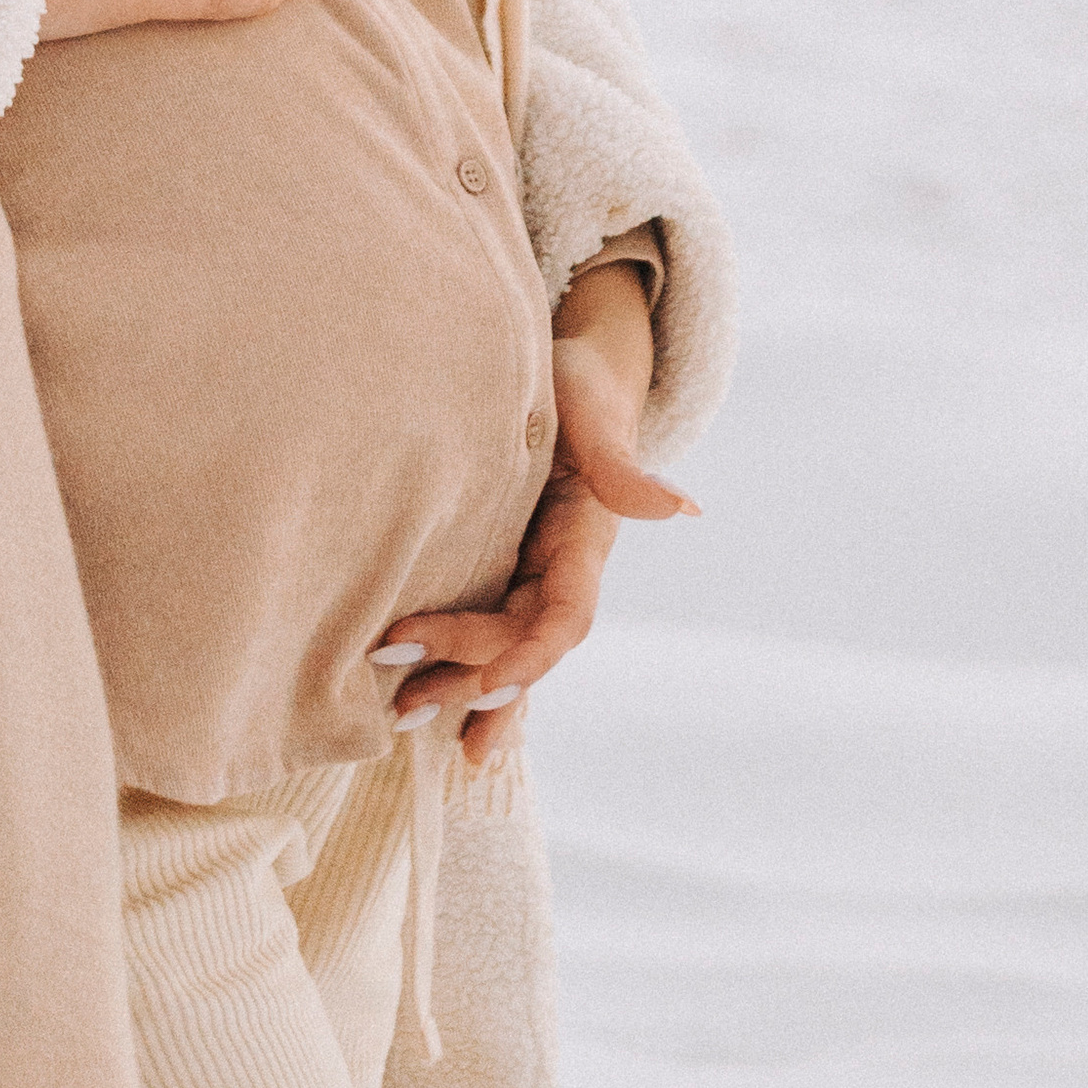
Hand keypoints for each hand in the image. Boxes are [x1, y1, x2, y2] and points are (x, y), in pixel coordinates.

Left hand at [377, 253, 697, 765]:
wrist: (571, 364)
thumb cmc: (581, 378)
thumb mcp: (595, 410)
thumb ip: (622, 464)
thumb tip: (684, 507)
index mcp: (587, 541)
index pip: (563, 618)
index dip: (526, 655)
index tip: (482, 681)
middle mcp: (563, 568)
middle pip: (522, 643)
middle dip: (470, 678)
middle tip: (404, 705)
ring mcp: (534, 568)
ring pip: (503, 646)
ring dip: (459, 688)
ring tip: (403, 724)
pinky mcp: (504, 558)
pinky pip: (485, 622)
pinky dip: (458, 662)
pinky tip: (419, 691)